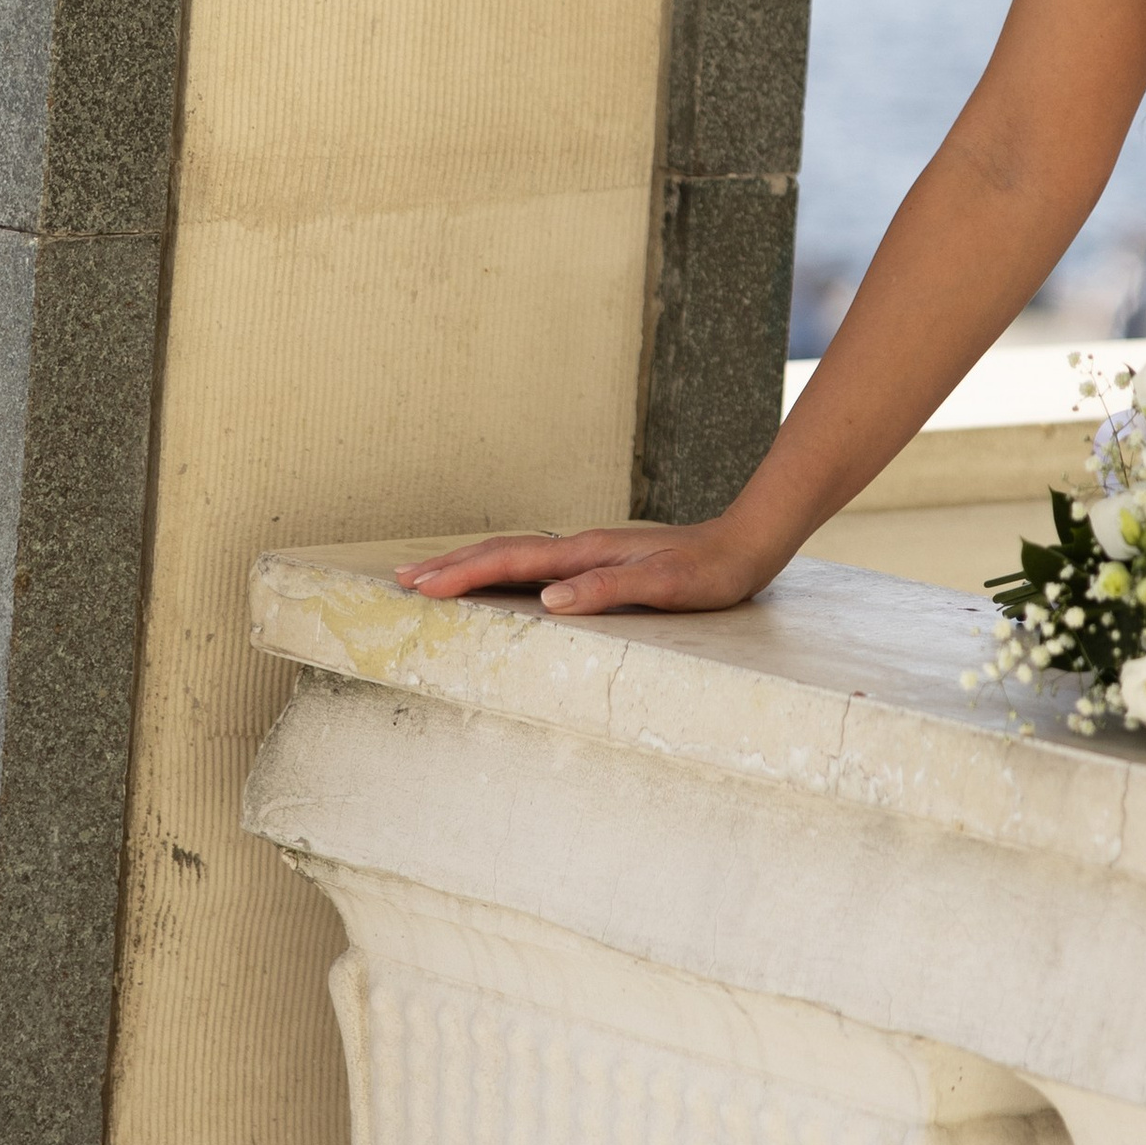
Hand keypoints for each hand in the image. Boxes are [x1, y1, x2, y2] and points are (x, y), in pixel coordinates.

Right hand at [394, 521, 769, 616]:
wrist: (745, 545)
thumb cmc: (709, 571)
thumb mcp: (664, 586)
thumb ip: (608, 589)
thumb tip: (549, 599)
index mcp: (587, 553)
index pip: (511, 563)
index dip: (463, 575)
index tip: (420, 586)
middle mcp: (580, 548)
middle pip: (501, 553)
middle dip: (450, 566)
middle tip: (401, 579)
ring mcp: (587, 554)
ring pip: (515, 557)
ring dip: (470, 565)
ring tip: (431, 576)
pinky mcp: (598, 564)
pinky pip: (535, 566)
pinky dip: (501, 572)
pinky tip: (496, 583)